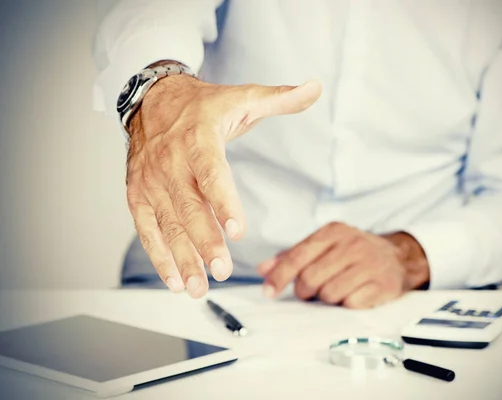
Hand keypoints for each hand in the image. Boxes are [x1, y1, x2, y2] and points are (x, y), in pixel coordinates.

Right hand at [126, 73, 321, 297]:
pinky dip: (159, 256)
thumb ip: (279, 98)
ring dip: (182, 258)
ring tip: (199, 287)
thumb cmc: (202, 107)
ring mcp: (151, 181)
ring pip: (167, 224)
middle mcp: (170, 162)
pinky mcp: (138, 195)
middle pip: (188, 207)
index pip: (212, 173)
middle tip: (221, 271)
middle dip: (204, 242)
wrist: (151, 100)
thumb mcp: (241, 96)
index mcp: (198, 138)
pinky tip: (175, 280)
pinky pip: (147, 229)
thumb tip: (314, 88)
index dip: (224, 202)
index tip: (238, 230)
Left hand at [257, 222, 429, 308]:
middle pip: (311, 278)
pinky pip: (351, 303)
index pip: (298, 256)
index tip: (268, 292)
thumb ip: (293, 255)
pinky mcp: (383, 284)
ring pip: (329, 293)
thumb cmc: (353, 252)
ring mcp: (369, 264)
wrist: (398, 257)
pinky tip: (353, 294)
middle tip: (309, 292)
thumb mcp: (325, 245)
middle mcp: (352, 244)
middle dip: (304, 291)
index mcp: (333, 232)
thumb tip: (264, 269)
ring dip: (326, 298)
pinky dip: (346, 304)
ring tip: (334, 290)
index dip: (279, 276)